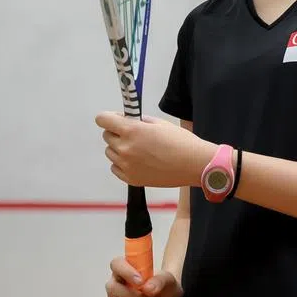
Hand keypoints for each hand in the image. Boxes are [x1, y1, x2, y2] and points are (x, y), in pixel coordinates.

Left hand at [95, 112, 212, 187]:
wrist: (194, 164)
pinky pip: (115, 167)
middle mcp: (125, 148)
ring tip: (140, 150)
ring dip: (120, 148)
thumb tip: (126, 120)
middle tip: (134, 135)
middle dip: (117, 132)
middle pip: (106, 136)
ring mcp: (126, 165)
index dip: (108, 118)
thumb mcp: (160, 123)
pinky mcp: (130, 178)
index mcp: (132, 130)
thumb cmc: (181, 142)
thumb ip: (139, 121)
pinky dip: (123, 163)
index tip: (116, 119)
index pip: (102, 119)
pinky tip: (139, 161)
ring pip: (110, 152)